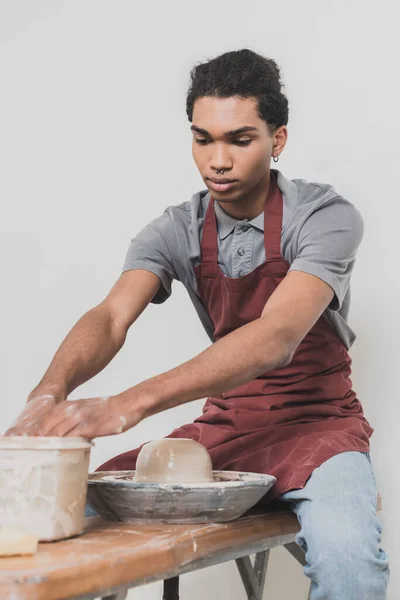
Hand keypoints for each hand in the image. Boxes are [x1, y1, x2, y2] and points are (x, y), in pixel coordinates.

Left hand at [11, 391, 145, 439]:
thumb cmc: (112, 411)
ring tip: (34, 452)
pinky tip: (59, 451)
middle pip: (48, 425)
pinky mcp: (93, 426)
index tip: (24, 440)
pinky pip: (75, 436)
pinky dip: (65, 444)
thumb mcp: (90, 414)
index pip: (47, 418)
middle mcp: (74, 410)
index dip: (35, 429)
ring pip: (58, 431)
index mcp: (72, 407)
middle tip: (24, 449)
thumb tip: (67, 437)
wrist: (130, 404)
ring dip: (46, 442)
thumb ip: (76, 424)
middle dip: (35, 437)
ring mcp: (83, 418)